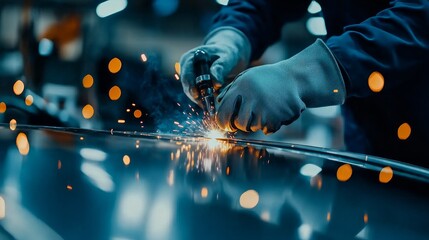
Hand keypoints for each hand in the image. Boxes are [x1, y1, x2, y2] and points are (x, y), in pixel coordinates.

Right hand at [179, 27, 250, 104]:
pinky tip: (211, 105)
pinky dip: (203, 100)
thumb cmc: (226, 54)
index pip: (186, 72)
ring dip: (200, 100)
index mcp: (190, 57)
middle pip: (186, 85)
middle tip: (207, 106)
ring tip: (211, 107)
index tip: (196, 94)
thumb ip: (220, 68)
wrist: (225, 55)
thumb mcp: (226, 58)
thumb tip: (216, 83)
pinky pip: (196, 94)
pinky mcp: (193, 84)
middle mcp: (186, 67)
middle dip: (196, 96)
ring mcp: (188, 76)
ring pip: (190, 92)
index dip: (190, 84)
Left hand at [215, 39, 345, 133]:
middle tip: (250, 116)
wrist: (294, 77)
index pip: (223, 114)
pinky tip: (275, 111)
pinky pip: (268, 129)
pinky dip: (271, 124)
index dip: (223, 123)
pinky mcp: (277, 117)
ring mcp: (265, 108)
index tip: (227, 124)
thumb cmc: (266, 78)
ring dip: (258, 122)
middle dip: (243, 124)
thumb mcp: (245, 78)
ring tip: (266, 108)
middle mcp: (251, 98)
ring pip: (253, 127)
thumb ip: (230, 90)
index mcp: (240, 88)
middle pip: (240, 124)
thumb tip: (218, 103)